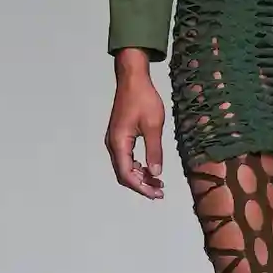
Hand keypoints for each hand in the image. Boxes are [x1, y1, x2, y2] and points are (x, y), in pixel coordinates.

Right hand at [105, 57, 165, 199]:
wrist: (133, 79)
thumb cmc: (144, 99)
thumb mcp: (154, 126)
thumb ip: (154, 151)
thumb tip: (156, 173)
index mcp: (119, 143)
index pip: (126, 175)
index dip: (142, 187)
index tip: (157, 194)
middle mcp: (113, 144)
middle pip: (123, 174)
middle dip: (142, 185)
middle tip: (160, 191)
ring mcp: (114, 140)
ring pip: (124, 167)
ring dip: (140, 176)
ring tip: (158, 182)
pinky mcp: (119, 136)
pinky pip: (126, 158)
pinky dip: (137, 166)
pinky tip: (150, 168)